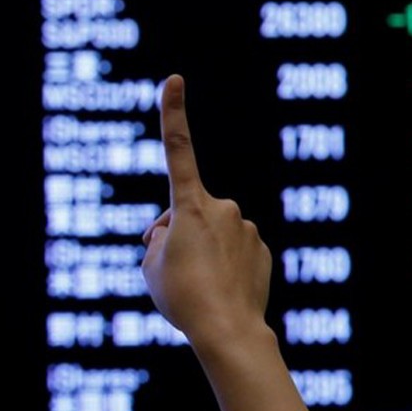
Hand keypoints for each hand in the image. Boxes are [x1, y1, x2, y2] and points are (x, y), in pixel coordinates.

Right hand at [141, 74, 272, 346]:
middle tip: (177, 271)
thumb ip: (158, 240)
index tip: (175, 80)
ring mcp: (246, 227)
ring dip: (203, 251)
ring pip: (214, 233)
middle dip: (179, 233)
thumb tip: (174, 232)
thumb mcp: (149, 266)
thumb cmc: (181, 297)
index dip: (172, 114)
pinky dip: (226, 264)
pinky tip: (222, 288)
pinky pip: (235, 250)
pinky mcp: (262, 248)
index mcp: (189, 205)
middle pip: (189, 213)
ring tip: (200, 285)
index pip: (177, 151)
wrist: (227, 330)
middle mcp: (222, 207)